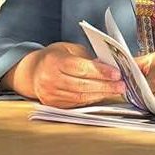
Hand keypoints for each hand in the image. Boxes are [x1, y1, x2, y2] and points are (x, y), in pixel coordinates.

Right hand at [2, 42, 125, 107]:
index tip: (116, 73)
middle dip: (105, 85)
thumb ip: (87, 57)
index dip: (100, 71)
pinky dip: (92, 99)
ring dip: (101, 94)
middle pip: (82, 85)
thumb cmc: (54, 57)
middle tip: (122, 84)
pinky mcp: (53, 105)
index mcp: (54, 61)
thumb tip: (108, 66)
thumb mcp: (69, 49)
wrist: (32, 72)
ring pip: (80, 97)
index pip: (80, 68)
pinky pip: (76, 104)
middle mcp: (50, 79)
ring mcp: (50, 94)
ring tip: (116, 90)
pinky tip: (102, 95)